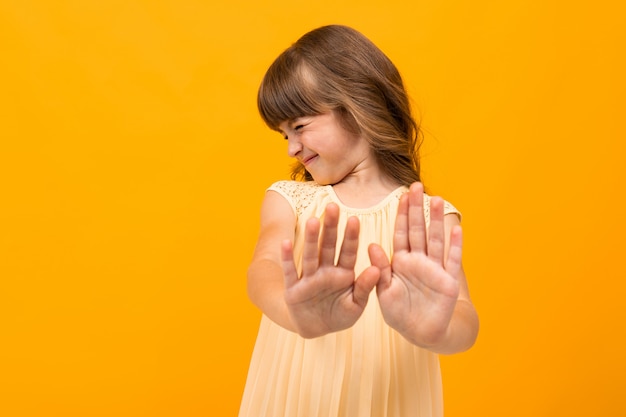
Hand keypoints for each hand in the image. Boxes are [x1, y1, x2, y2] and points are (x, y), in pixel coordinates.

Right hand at [282, 203, 379, 337]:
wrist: (316, 329)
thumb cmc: (339, 314)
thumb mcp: (356, 305)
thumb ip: (365, 287)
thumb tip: (376, 269)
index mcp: (343, 273)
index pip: (348, 251)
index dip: (351, 236)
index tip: (355, 219)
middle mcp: (325, 271)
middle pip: (328, 246)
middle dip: (331, 227)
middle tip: (333, 206)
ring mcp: (309, 278)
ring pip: (310, 255)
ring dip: (311, 238)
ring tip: (313, 221)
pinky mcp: (293, 288)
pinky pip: (290, 271)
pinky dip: (287, 258)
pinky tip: (285, 243)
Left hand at [369, 182, 462, 347]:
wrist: (422, 332)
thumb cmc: (400, 312)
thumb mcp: (384, 291)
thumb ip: (379, 269)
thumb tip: (371, 245)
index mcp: (400, 261)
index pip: (401, 233)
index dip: (402, 215)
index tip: (402, 195)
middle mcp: (418, 260)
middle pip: (418, 230)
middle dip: (417, 209)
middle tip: (417, 186)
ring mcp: (434, 268)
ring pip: (435, 239)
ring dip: (436, 220)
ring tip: (437, 200)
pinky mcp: (448, 280)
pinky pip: (452, 259)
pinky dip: (455, 245)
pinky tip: (457, 228)